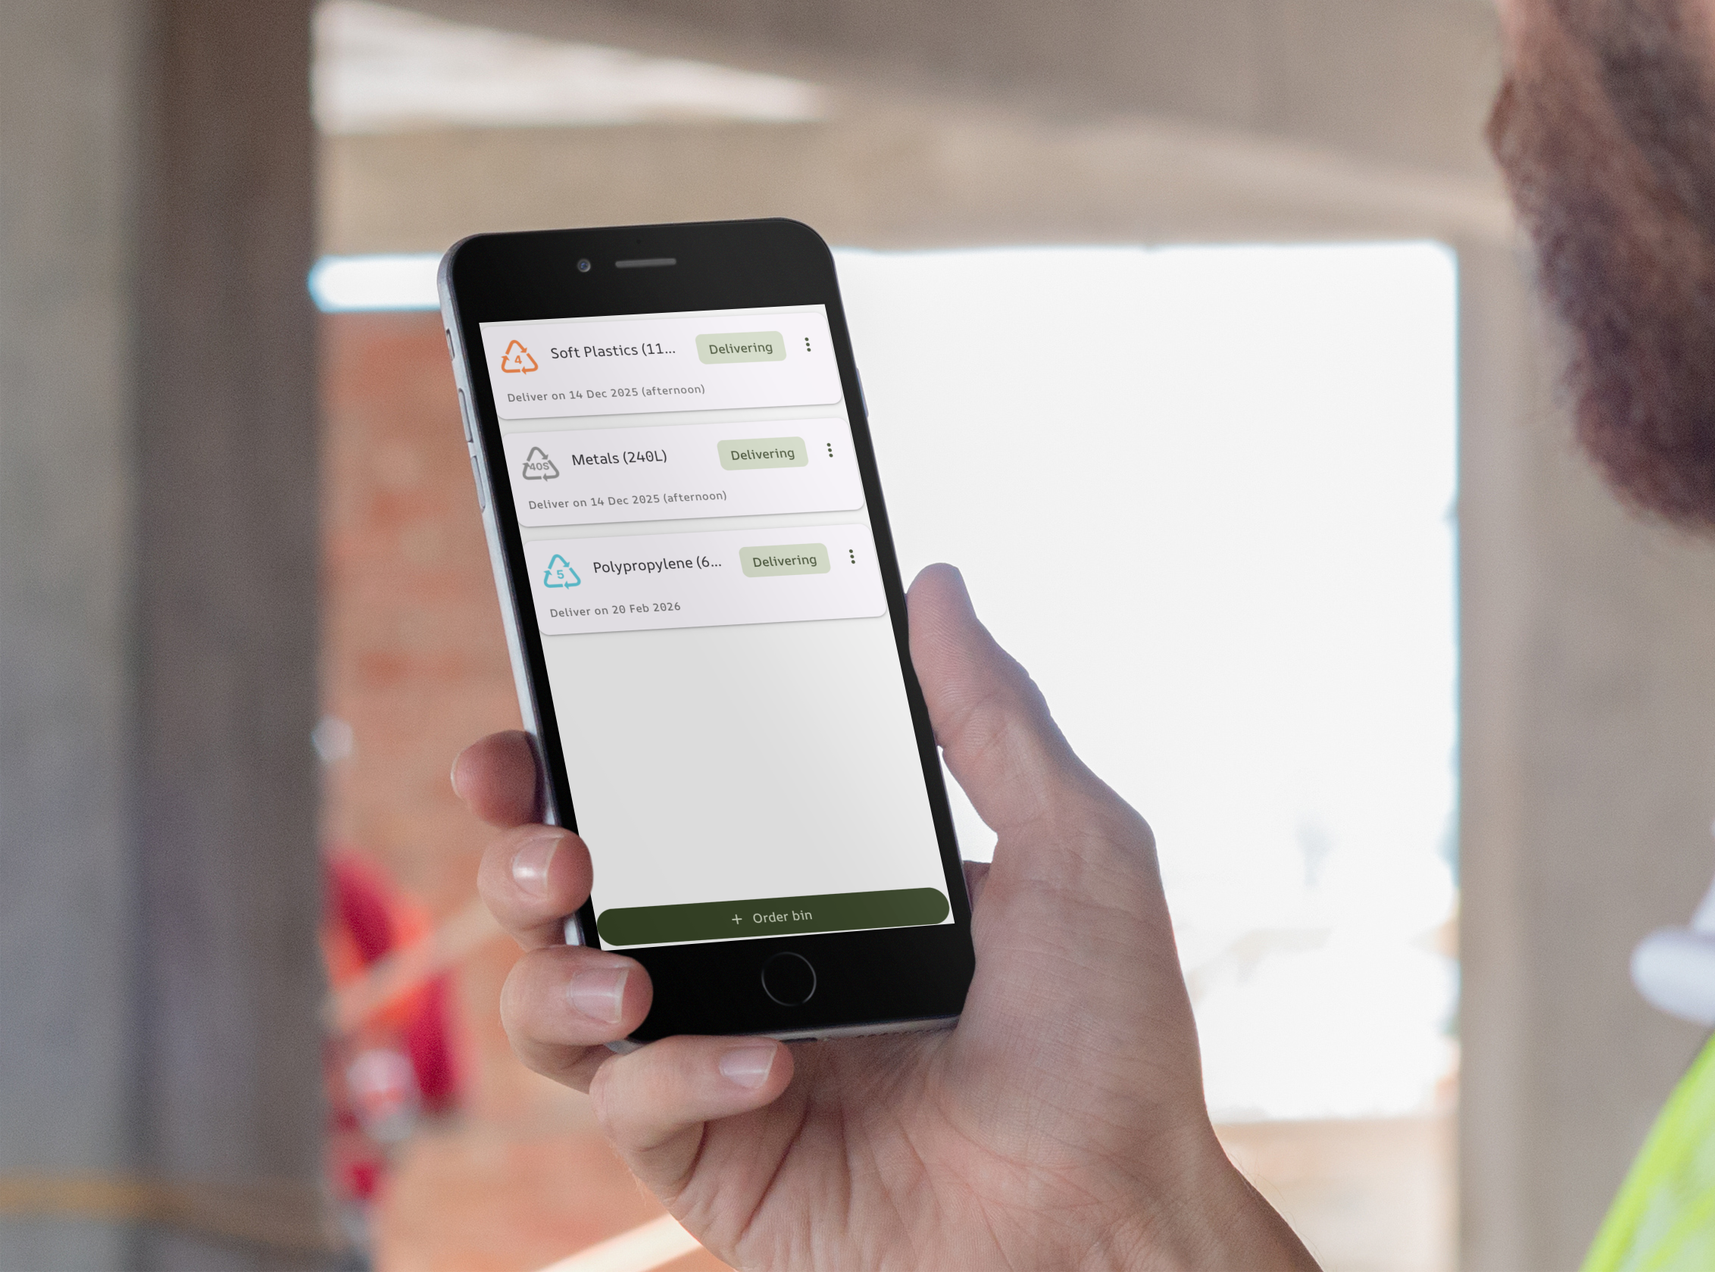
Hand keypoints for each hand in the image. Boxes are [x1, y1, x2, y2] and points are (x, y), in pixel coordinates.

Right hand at [452, 564, 1314, 1271]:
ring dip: (558, 973)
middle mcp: (751, 959)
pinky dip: (676, 1073)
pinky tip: (766, 1065)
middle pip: (575, 890)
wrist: (1112, 1216)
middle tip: (552, 838)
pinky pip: (633, 1107)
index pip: (672, 791)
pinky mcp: (715, 1157)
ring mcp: (722, 1060)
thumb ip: (992, 719)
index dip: (585, 749)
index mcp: (817, 874)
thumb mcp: (1076, 850)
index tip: (544, 709)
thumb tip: (935, 586)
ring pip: (558, 1002)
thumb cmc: (1110, 1040)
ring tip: (625, 970)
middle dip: (522, 852)